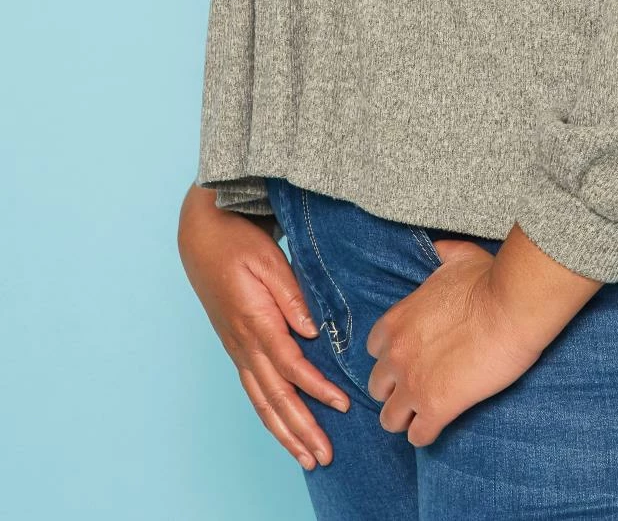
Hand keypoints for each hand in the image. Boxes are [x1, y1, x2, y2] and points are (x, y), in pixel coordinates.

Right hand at [177, 185, 352, 470]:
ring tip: (307, 457)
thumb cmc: (238, 241)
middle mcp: (243, 343)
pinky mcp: (236, 347)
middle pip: (275, 396)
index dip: (317, 388)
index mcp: (254, 321)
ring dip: (284, 431)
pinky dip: (268, 415)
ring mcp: (236, 348)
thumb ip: (291, 296)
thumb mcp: (268, 259)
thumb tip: (312, 331)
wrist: (201, 235)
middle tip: (324, 455)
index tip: (342, 404)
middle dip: (301, 428)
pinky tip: (282, 428)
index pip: (290, 365)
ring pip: (261, 400)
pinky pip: (253, 390)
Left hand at [364, 237, 547, 447]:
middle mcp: (396, 356)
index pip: (373, 350)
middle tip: (417, 387)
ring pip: (389, 418)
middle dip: (395, 389)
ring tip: (423, 413)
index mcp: (395, 322)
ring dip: (406, 417)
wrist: (510, 308)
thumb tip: (439, 249)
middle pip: (377, 387)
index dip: (392, 356)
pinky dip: (426, 433)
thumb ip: (441, 255)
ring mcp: (413, 385)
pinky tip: (439, 425)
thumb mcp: (458, 257)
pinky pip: (418, 436)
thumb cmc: (487, 281)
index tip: (410, 358)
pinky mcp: (436, 408)